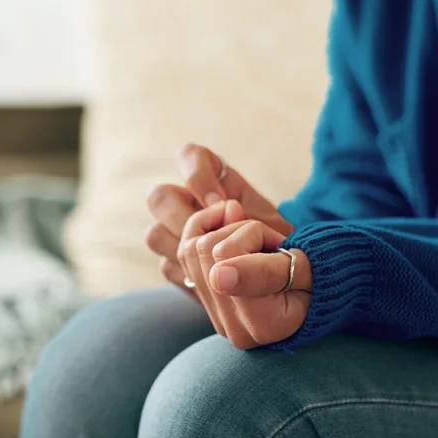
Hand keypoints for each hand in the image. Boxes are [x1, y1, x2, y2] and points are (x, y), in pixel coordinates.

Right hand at [145, 143, 292, 296]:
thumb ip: (252, 216)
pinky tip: (216, 281)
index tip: (224, 205)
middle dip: (183, 218)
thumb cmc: (281, 247)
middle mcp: (190, 203)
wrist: (282, 280)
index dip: (198, 176)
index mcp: (216, 181)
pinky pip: (167, 267)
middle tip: (215, 239)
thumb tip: (229, 209)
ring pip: (155, 234)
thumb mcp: (276, 227)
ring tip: (218, 263)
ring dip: (184, 249)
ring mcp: (178, 236)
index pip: (189, 156)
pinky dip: (189, 274)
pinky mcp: (177, 266)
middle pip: (160, 197)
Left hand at [179, 200, 310, 348]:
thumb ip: (266, 272)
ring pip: (191, 247)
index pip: (225, 255)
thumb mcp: (305, 270)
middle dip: (238, 231)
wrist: (317, 289)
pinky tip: (229, 229)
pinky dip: (204, 231)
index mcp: (263, 324)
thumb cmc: (317, 276)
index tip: (280, 246)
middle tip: (269, 243)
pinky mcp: (203, 300)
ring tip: (255, 244)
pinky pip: (184, 254)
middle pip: (205, 249)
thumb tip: (217, 275)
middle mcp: (233, 327)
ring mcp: (215, 316)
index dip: (253, 234)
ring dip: (224, 232)